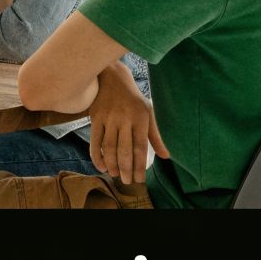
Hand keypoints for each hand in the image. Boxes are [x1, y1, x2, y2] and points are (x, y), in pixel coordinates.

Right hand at [87, 63, 168, 183]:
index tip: (139, 179)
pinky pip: (95, 141)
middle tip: (126, 181)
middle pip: (125, 150)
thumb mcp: (148, 112)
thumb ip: (155, 136)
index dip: (140, 165)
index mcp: (141, 118)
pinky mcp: (95, 117)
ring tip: (115, 175)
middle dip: (126, 169)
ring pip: (109, 147)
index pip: (141, 147)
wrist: (112, 77)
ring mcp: (109, 118)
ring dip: (112, 164)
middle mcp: (125, 119)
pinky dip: (97, 155)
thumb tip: (165, 156)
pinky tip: (101, 165)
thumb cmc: (133, 98)